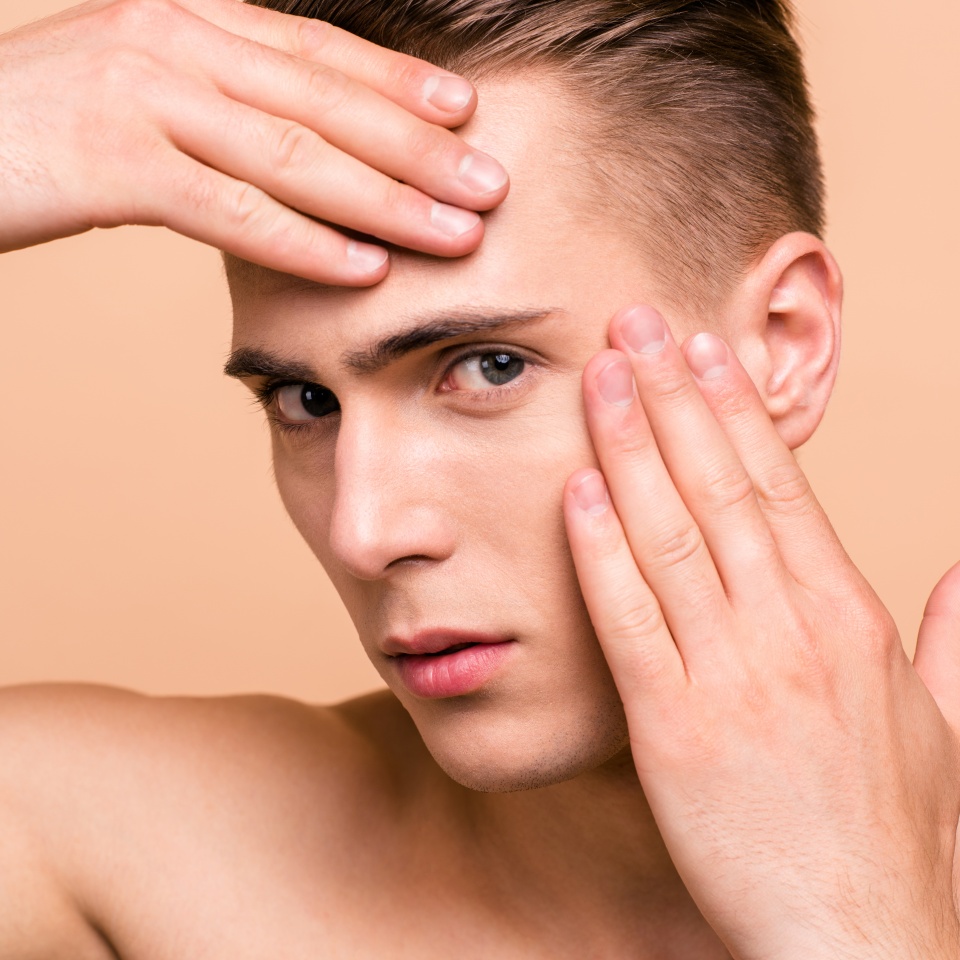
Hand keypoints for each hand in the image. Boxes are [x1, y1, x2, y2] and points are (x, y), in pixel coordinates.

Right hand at [0, 0, 508, 281]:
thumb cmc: (45, 123)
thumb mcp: (141, 90)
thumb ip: (218, 103)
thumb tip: (295, 147)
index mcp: (189, 20)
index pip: (317, 52)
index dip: (397, 84)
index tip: (466, 113)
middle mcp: (174, 42)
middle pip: (324, 101)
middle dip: (418, 147)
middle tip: (490, 184)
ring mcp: (143, 96)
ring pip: (292, 154)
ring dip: (385, 199)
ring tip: (455, 233)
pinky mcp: (113, 161)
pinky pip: (229, 208)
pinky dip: (303, 241)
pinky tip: (362, 267)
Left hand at [563, 305, 959, 958]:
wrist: (858, 938)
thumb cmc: (898, 833)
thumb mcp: (949, 724)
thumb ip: (955, 638)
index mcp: (849, 618)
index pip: (781, 486)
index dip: (736, 413)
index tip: (704, 354)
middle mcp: (790, 631)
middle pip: (721, 486)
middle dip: (674, 397)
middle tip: (637, 324)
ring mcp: (730, 676)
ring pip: (670, 533)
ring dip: (631, 446)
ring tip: (603, 375)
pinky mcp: (673, 728)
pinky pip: (628, 618)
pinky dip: (600, 549)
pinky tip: (577, 489)